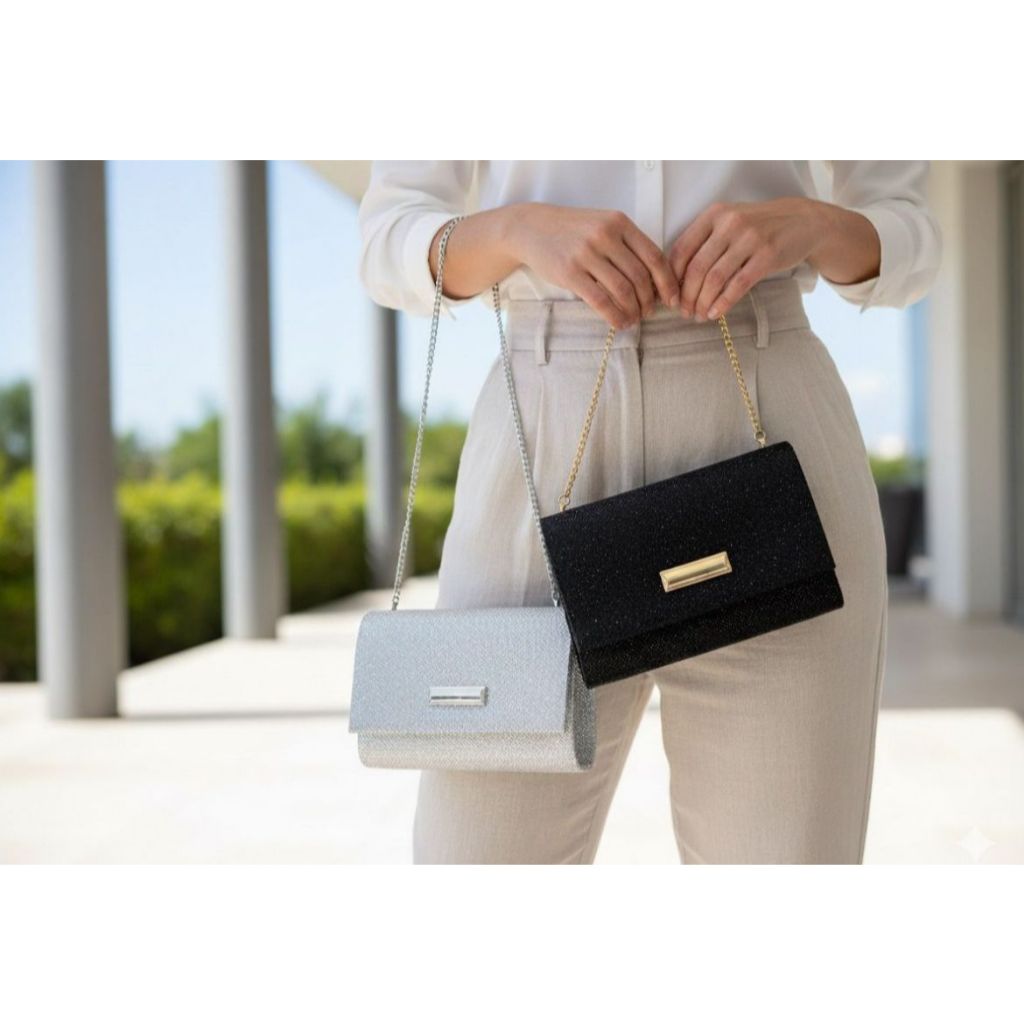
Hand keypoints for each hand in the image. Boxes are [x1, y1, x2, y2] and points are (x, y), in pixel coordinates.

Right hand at [508, 203, 678, 328]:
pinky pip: (600, 300)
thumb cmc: (572, 231)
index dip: (667, 282)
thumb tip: (655, 279)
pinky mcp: (570, 272)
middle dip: (649, 301)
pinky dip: (614, 315)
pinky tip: (618, 323)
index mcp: (619, 222)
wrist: (532, 228)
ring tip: (634, 320)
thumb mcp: (603, 225)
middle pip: (640, 276)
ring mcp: (587, 253)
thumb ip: (627, 245)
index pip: (654, 256)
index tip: (672, 299)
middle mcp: (605, 235)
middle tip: (648, 313)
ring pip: (622, 290)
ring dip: (633, 310)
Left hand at [667, 198, 832, 320]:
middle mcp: (730, 224)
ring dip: (703, 302)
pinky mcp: (767, 256)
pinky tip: (716, 313)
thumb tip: (676, 280)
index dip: (672, 278)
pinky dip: (723, 303)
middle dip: (686, 296)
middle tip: (684, 312)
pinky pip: (738, 285)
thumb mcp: (729, 224)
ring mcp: (750, 239)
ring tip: (699, 316)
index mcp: (714, 215)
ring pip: (715, 279)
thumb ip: (705, 243)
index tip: (671, 297)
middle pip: (696, 268)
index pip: (681, 250)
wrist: (802, 221)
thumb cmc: (757, 227)